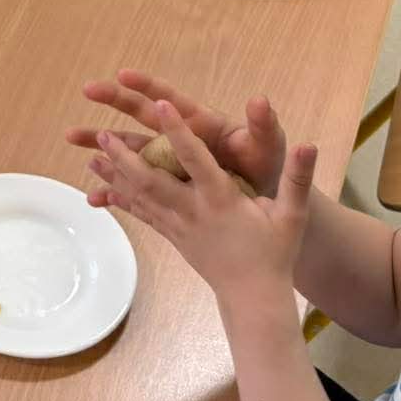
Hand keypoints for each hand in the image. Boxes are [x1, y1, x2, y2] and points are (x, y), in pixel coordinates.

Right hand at [68, 69, 287, 196]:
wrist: (266, 203)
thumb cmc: (267, 168)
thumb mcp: (269, 147)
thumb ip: (262, 126)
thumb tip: (260, 101)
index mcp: (199, 124)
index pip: (169, 98)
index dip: (148, 85)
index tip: (124, 73)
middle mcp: (178, 138)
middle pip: (140, 115)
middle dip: (113, 101)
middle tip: (87, 89)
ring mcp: (169, 163)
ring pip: (129, 150)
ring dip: (102, 144)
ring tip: (72, 139)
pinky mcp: (167, 187)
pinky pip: (135, 188)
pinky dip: (115, 193)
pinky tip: (94, 199)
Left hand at [85, 98, 317, 303]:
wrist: (253, 296)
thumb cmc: (275, 252)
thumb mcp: (293, 215)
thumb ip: (299, 179)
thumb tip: (310, 143)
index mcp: (222, 200)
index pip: (197, 159)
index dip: (178, 130)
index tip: (161, 104)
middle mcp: (194, 211)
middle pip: (152, 181)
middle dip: (126, 158)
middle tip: (102, 135)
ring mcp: (179, 226)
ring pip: (140, 198)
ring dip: (114, 176)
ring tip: (90, 156)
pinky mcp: (172, 236)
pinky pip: (142, 214)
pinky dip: (121, 198)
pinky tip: (101, 189)